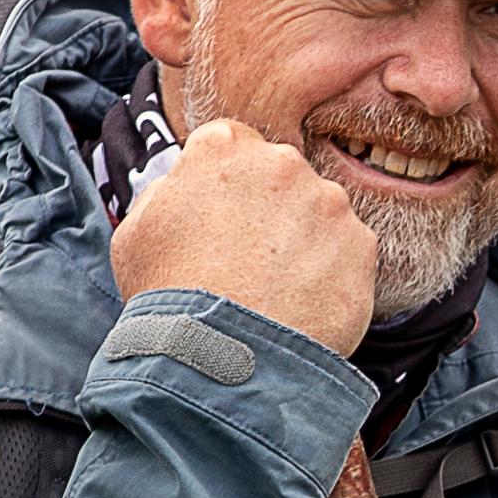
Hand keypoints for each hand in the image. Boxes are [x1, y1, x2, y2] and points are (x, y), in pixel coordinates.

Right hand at [112, 111, 378, 355]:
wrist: (223, 354)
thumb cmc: (169, 295)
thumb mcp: (136, 232)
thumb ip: (166, 192)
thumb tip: (185, 185)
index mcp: (222, 148)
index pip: (232, 143)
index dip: (227, 181)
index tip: (224, 216)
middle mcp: (282, 162)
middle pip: (281, 174)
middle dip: (270, 207)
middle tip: (250, 257)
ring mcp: (328, 202)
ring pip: (319, 212)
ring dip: (304, 239)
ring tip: (276, 286)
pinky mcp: (361, 244)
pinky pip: (348, 252)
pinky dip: (331, 274)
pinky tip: (302, 302)